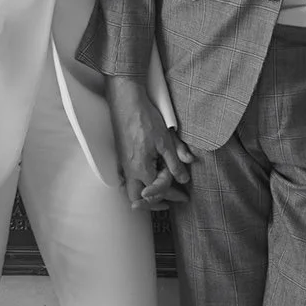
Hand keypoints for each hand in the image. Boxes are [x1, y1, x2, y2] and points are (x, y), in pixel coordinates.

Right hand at [107, 79, 194, 211]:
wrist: (126, 101)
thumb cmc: (145, 119)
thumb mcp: (166, 141)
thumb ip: (175, 162)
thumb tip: (183, 179)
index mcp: (141, 168)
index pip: (159, 189)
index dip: (174, 193)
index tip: (184, 196)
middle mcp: (129, 170)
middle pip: (138, 198)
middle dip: (154, 204)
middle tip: (169, 203)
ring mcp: (123, 164)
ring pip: (130, 190)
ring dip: (143, 196)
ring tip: (157, 196)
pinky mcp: (120, 157)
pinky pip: (126, 180)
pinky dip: (136, 186)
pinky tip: (144, 182)